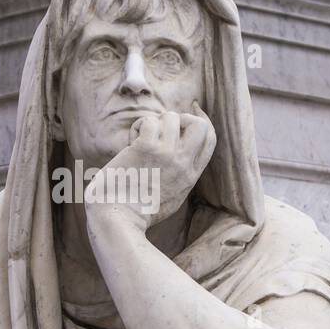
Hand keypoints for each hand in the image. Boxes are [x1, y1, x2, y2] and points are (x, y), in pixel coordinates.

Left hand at [87, 103, 215, 229]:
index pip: (210, 139)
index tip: (193, 110)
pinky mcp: (146, 148)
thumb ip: (180, 176)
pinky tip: (130, 142)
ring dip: (155, 122)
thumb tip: (177, 153)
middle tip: (163, 128)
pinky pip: (148, 121)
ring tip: (141, 139)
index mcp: (191, 175)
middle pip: (199, 124)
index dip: (203, 120)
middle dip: (182, 118)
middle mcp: (183, 163)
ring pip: (171, 117)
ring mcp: (166, 154)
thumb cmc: (138, 211)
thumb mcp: (172, 197)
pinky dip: (138, 127)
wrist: (119, 218)